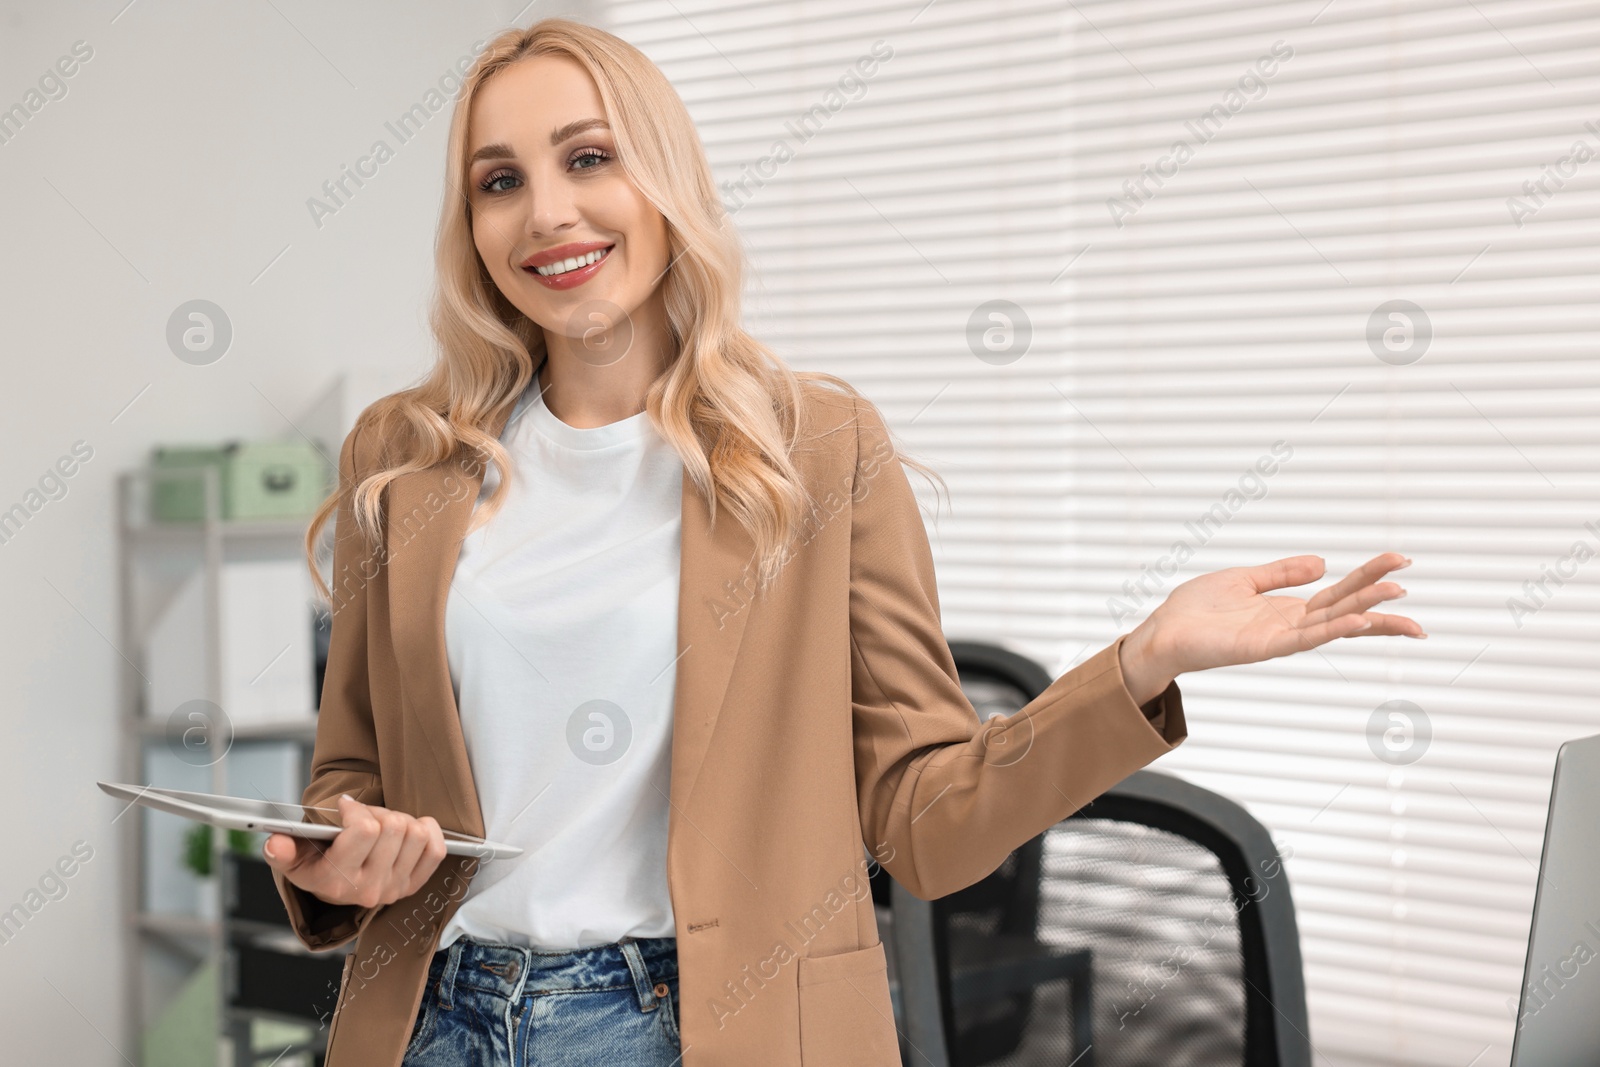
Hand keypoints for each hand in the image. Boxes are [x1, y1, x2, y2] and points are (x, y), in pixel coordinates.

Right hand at [262, 794, 447, 909]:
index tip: (346, 808)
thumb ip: (283, 850)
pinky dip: (427, 831)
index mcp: (337, 880)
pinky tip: (408, 831)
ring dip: (401, 821)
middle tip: (365, 818)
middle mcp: (369, 888)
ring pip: (416, 833)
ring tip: (382, 827)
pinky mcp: (415, 884)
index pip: (364, 830)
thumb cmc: (318, 864)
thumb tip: (275, 843)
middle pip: (393, 827)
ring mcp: (395, 888)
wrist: (337, 886)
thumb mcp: (293, 858)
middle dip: (378, 813)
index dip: (356, 809)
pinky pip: (436, 849)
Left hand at [1135, 551, 1423, 681]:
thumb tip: (1323, 563)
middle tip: (1408, 580)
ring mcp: (1280, 638)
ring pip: (1332, 623)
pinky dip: (1331, 630)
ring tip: (1395, 598)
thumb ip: (1282, 572)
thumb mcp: (1245, 580)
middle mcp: (1291, 625)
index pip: (1340, 592)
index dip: (1370, 577)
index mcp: (1289, 609)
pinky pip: (1305, 638)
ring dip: (1364, 612)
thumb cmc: (1197, 610)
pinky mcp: (1263, 647)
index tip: (1400, 562)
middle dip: (1377, 595)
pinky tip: (1356, 620)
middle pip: (1345, 607)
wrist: (1163, 631)